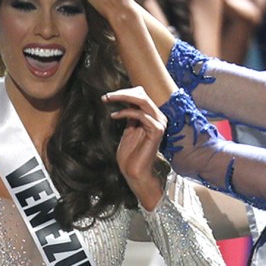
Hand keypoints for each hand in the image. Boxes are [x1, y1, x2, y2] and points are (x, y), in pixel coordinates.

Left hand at [103, 86, 166, 209]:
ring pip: (142, 101)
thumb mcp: (129, 129)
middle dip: (122, 93)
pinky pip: (140, 115)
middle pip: (142, 95)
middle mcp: (159, 118)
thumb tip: (127, 101)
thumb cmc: (131, 154)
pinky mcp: (156, 130)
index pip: (141, 95)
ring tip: (107, 100)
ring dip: (122, 98)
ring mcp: (159, 123)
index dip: (125, 92)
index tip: (108, 96)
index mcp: (153, 116)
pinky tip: (114, 116)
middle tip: (106, 96)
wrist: (134, 172)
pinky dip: (125, 113)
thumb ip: (131, 115)